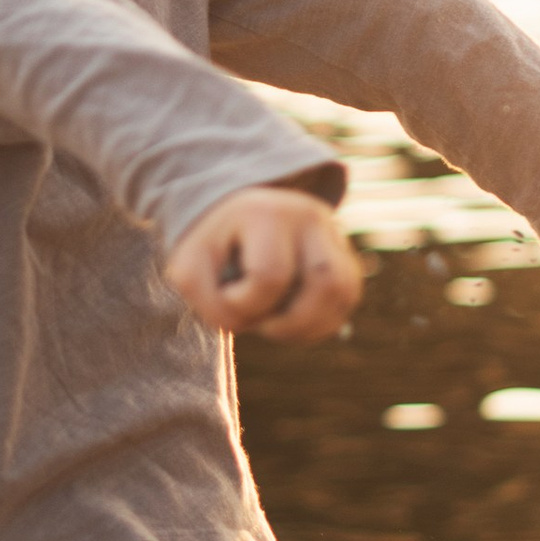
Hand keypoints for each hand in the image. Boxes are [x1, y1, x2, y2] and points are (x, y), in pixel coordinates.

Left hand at [164, 185, 364, 342]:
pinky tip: (294, 321)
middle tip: (262, 324)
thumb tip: (254, 324)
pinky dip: (324, 321)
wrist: (229, 219)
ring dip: (314, 326)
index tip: (226, 297)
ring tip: (280, 327)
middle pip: (326, 283)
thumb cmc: (210, 248)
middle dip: (293, 324)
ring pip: (346, 291)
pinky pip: (349, 296)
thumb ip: (210, 304)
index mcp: (265, 213)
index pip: (270, 276)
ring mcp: (331, 233)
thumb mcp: (190, 269)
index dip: (245, 305)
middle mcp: (308, 216)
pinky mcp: (343, 252)